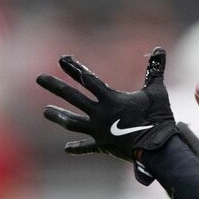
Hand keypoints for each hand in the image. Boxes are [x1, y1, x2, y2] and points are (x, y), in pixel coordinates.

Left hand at [37, 47, 178, 183]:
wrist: (157, 147)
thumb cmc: (158, 117)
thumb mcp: (157, 91)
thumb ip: (155, 70)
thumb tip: (160, 49)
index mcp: (111, 99)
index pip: (88, 79)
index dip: (75, 68)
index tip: (62, 59)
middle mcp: (100, 114)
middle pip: (73, 97)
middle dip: (55, 86)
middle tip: (39, 78)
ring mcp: (99, 130)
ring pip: (73, 122)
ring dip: (58, 116)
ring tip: (45, 111)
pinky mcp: (103, 145)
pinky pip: (87, 147)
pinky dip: (77, 148)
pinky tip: (66, 149)